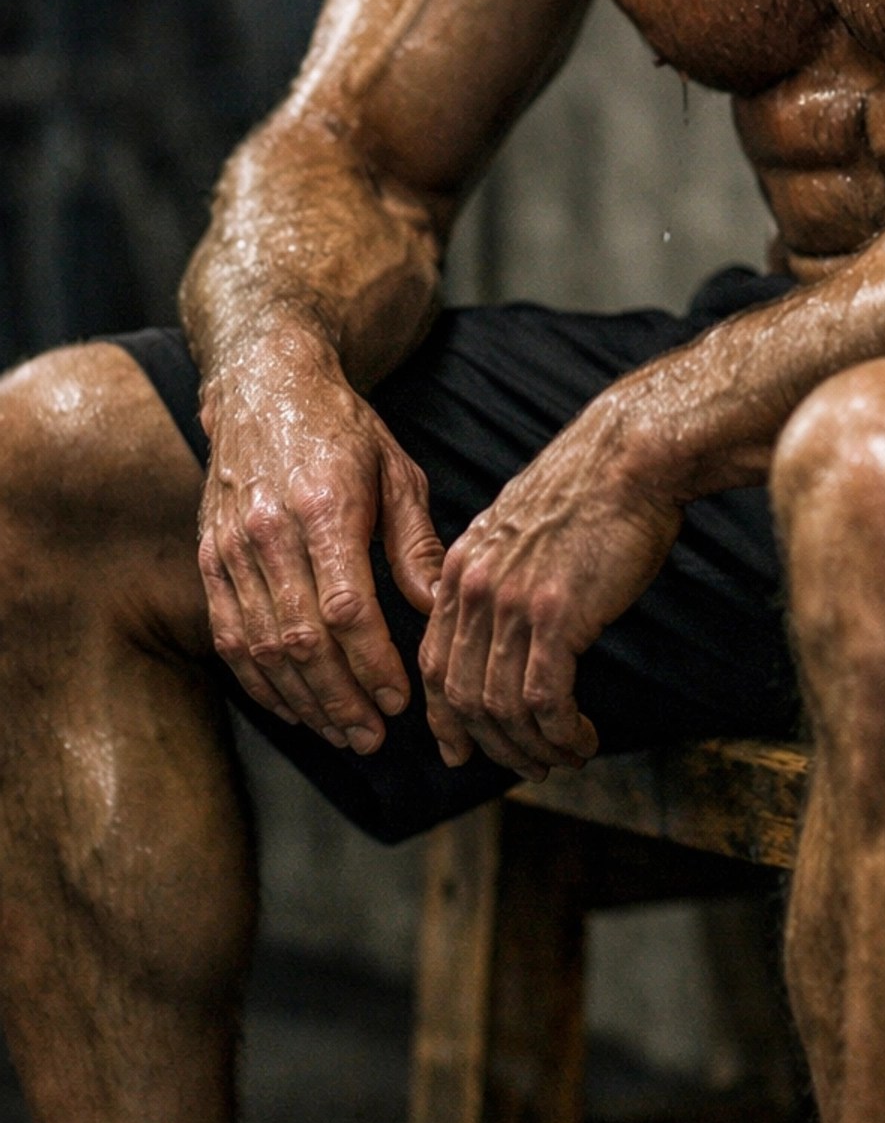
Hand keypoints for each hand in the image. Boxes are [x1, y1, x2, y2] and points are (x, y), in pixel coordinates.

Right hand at [197, 339, 442, 754]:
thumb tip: (438, 608)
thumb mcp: (397, 469)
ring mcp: (232, 547)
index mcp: (325, 505)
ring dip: (302, 701)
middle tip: (373, 736)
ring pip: (261, 647)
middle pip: (301, 639)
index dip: (372, 663)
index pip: (345, 607)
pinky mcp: (209, 557)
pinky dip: (259, 681)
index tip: (400, 698)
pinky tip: (291, 707)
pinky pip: (228, 636)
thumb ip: (415, 542)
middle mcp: (271, 530)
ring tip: (341, 733)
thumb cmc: (343, 428)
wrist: (264, 386)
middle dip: (340, 698)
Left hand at [420, 399, 681, 777]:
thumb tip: (506, 620)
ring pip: (501, 706)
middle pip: (461, 694)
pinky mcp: (556, 615)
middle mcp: (475, 588)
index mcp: (462, 566)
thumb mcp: (523, 527)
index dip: (444, 716)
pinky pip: (544, 699)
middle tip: (527, 766)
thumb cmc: (592, 488)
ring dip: (532, 746)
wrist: (632, 454)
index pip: (434, 660)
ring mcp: (512, 602)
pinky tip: (583, 738)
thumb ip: (501, 571)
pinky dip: (561, 732)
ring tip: (563, 757)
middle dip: (491, 744)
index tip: (461, 749)